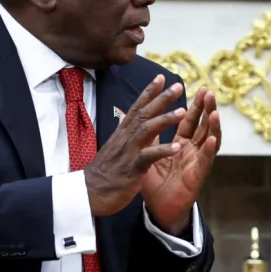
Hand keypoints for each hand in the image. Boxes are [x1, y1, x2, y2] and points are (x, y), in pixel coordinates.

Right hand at [84, 75, 185, 217]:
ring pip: (146, 130)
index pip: (137, 108)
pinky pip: (147, 157)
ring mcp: (128, 153)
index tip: (162, 77)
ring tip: (183, 111)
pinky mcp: (131, 169)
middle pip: (144, 113)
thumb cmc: (104, 172)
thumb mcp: (115, 148)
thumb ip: (123, 133)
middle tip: (178, 85)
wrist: (87, 194)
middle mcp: (125, 139)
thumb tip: (125, 118)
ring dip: (165, 120)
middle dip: (161, 99)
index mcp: (123, 134)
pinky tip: (177, 147)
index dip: (149, 92)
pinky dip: (162, 152)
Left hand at [140, 85, 220, 233]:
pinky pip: (206, 161)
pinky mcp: (198, 176)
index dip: (193, 105)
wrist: (158, 209)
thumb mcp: (149, 154)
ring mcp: (198, 162)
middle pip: (202, 125)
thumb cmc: (155, 183)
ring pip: (209, 140)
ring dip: (213, 126)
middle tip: (208, 91)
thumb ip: (150, 136)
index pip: (189, 120)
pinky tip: (213, 138)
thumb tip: (141, 115)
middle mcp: (193, 150)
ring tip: (215, 111)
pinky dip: (210, 149)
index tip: (196, 88)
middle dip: (206, 108)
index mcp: (182, 144)